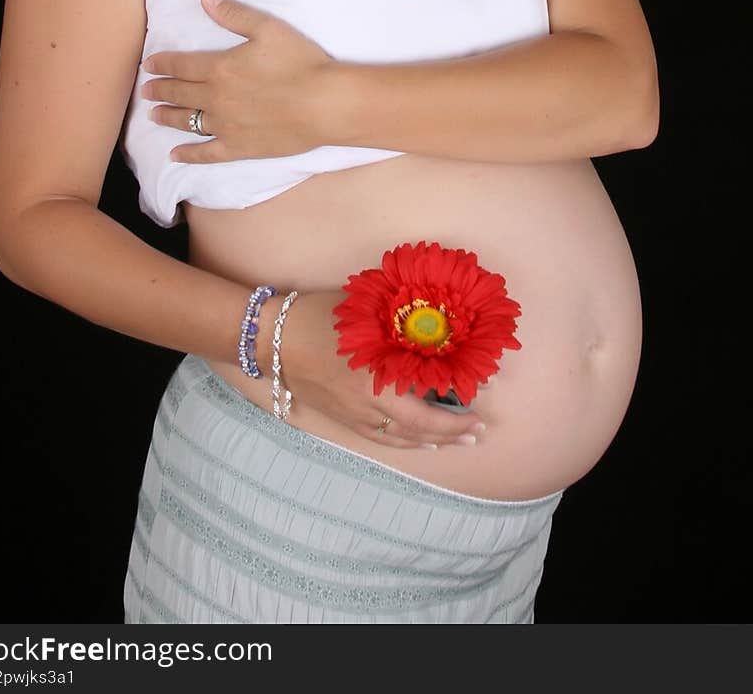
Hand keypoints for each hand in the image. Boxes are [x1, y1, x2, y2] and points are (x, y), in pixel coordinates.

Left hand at [141, 0, 335, 160]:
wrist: (324, 104)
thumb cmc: (300, 63)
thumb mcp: (268, 28)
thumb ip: (233, 14)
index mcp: (220, 68)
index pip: (181, 65)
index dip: (163, 64)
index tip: (149, 65)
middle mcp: (216, 98)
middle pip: (180, 93)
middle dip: (160, 90)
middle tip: (146, 90)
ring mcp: (225, 126)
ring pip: (187, 121)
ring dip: (168, 117)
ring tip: (154, 115)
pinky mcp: (239, 147)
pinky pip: (207, 153)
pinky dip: (189, 155)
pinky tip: (175, 155)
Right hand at [282, 292, 487, 450]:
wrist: (271, 338)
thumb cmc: (318, 316)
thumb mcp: (363, 310)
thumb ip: (398, 319)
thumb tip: (437, 318)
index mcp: (375, 379)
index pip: (424, 407)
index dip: (454, 415)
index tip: (481, 411)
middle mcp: (367, 405)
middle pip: (417, 429)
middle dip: (450, 433)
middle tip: (477, 433)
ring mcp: (352, 416)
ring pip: (399, 439)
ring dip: (431, 441)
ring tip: (457, 440)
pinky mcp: (341, 418)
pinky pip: (380, 438)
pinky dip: (404, 442)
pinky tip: (419, 441)